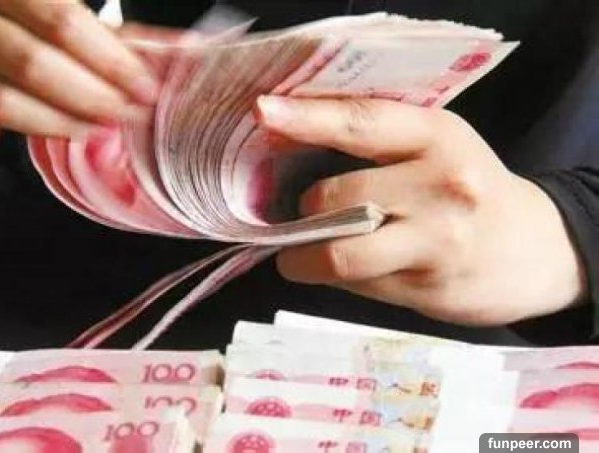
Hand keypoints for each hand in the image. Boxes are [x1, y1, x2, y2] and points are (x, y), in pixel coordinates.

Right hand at [0, 0, 170, 151]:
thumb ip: (85, 24)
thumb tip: (167, 49)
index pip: (57, 18)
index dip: (110, 58)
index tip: (145, 86)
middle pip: (31, 63)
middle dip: (92, 96)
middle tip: (126, 114)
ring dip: (58, 123)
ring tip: (94, 127)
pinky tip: (17, 127)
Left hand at [257, 95, 585, 325]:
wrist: (534, 251)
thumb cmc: (471, 188)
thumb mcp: (439, 148)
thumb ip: (380, 146)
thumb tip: (295, 152)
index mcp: (438, 137)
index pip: (361, 124)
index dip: (308, 119)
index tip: (264, 114)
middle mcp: (440, 187)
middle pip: (336, 199)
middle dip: (305, 210)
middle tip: (303, 213)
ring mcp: (436, 242)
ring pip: (340, 255)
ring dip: (304, 258)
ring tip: (298, 256)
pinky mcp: (428, 289)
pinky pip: (358, 286)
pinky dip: (337, 279)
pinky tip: (349, 269)